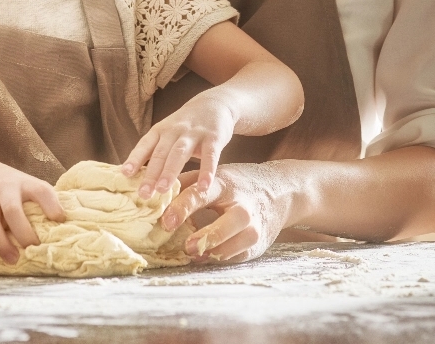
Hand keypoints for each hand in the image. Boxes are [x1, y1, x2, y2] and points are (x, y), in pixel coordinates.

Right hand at [0, 158, 64, 267]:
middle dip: (23, 232)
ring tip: (12, 260)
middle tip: (32, 249)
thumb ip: (43, 201)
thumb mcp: (28, 185)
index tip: (60, 219)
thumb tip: (66, 226)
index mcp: (25, 184)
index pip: (40, 190)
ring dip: (1, 243)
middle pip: (12, 209)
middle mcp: (5, 189)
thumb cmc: (11, 186)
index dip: (51, 204)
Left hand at [122, 94, 234, 198]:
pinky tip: (203, 187)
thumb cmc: (186, 126)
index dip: (135, 159)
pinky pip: (209, 156)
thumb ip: (155, 151)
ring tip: (163, 190)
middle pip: (160, 153)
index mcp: (160, 131)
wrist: (215, 103)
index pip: (144, 145)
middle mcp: (174, 131)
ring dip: (170, 171)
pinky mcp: (213, 138)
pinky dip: (207, 171)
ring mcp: (194, 134)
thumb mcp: (167, 133)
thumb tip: (133, 176)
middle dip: (151, 174)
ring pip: (179, 153)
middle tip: (143, 194)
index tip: (125, 174)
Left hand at [161, 163, 293, 263]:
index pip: (202, 193)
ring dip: (213, 252)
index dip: (183, 207)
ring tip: (194, 254)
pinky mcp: (257, 243)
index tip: (166, 221)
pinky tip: (207, 257)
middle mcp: (242, 205)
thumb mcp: (214, 176)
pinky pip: (238, 256)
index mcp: (225, 184)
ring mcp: (253, 226)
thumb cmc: (236, 184)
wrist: (280, 192)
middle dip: (207, 236)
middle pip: (227, 223)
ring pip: (236, 244)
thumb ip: (186, 185)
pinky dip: (222, 258)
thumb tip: (154, 195)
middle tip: (186, 246)